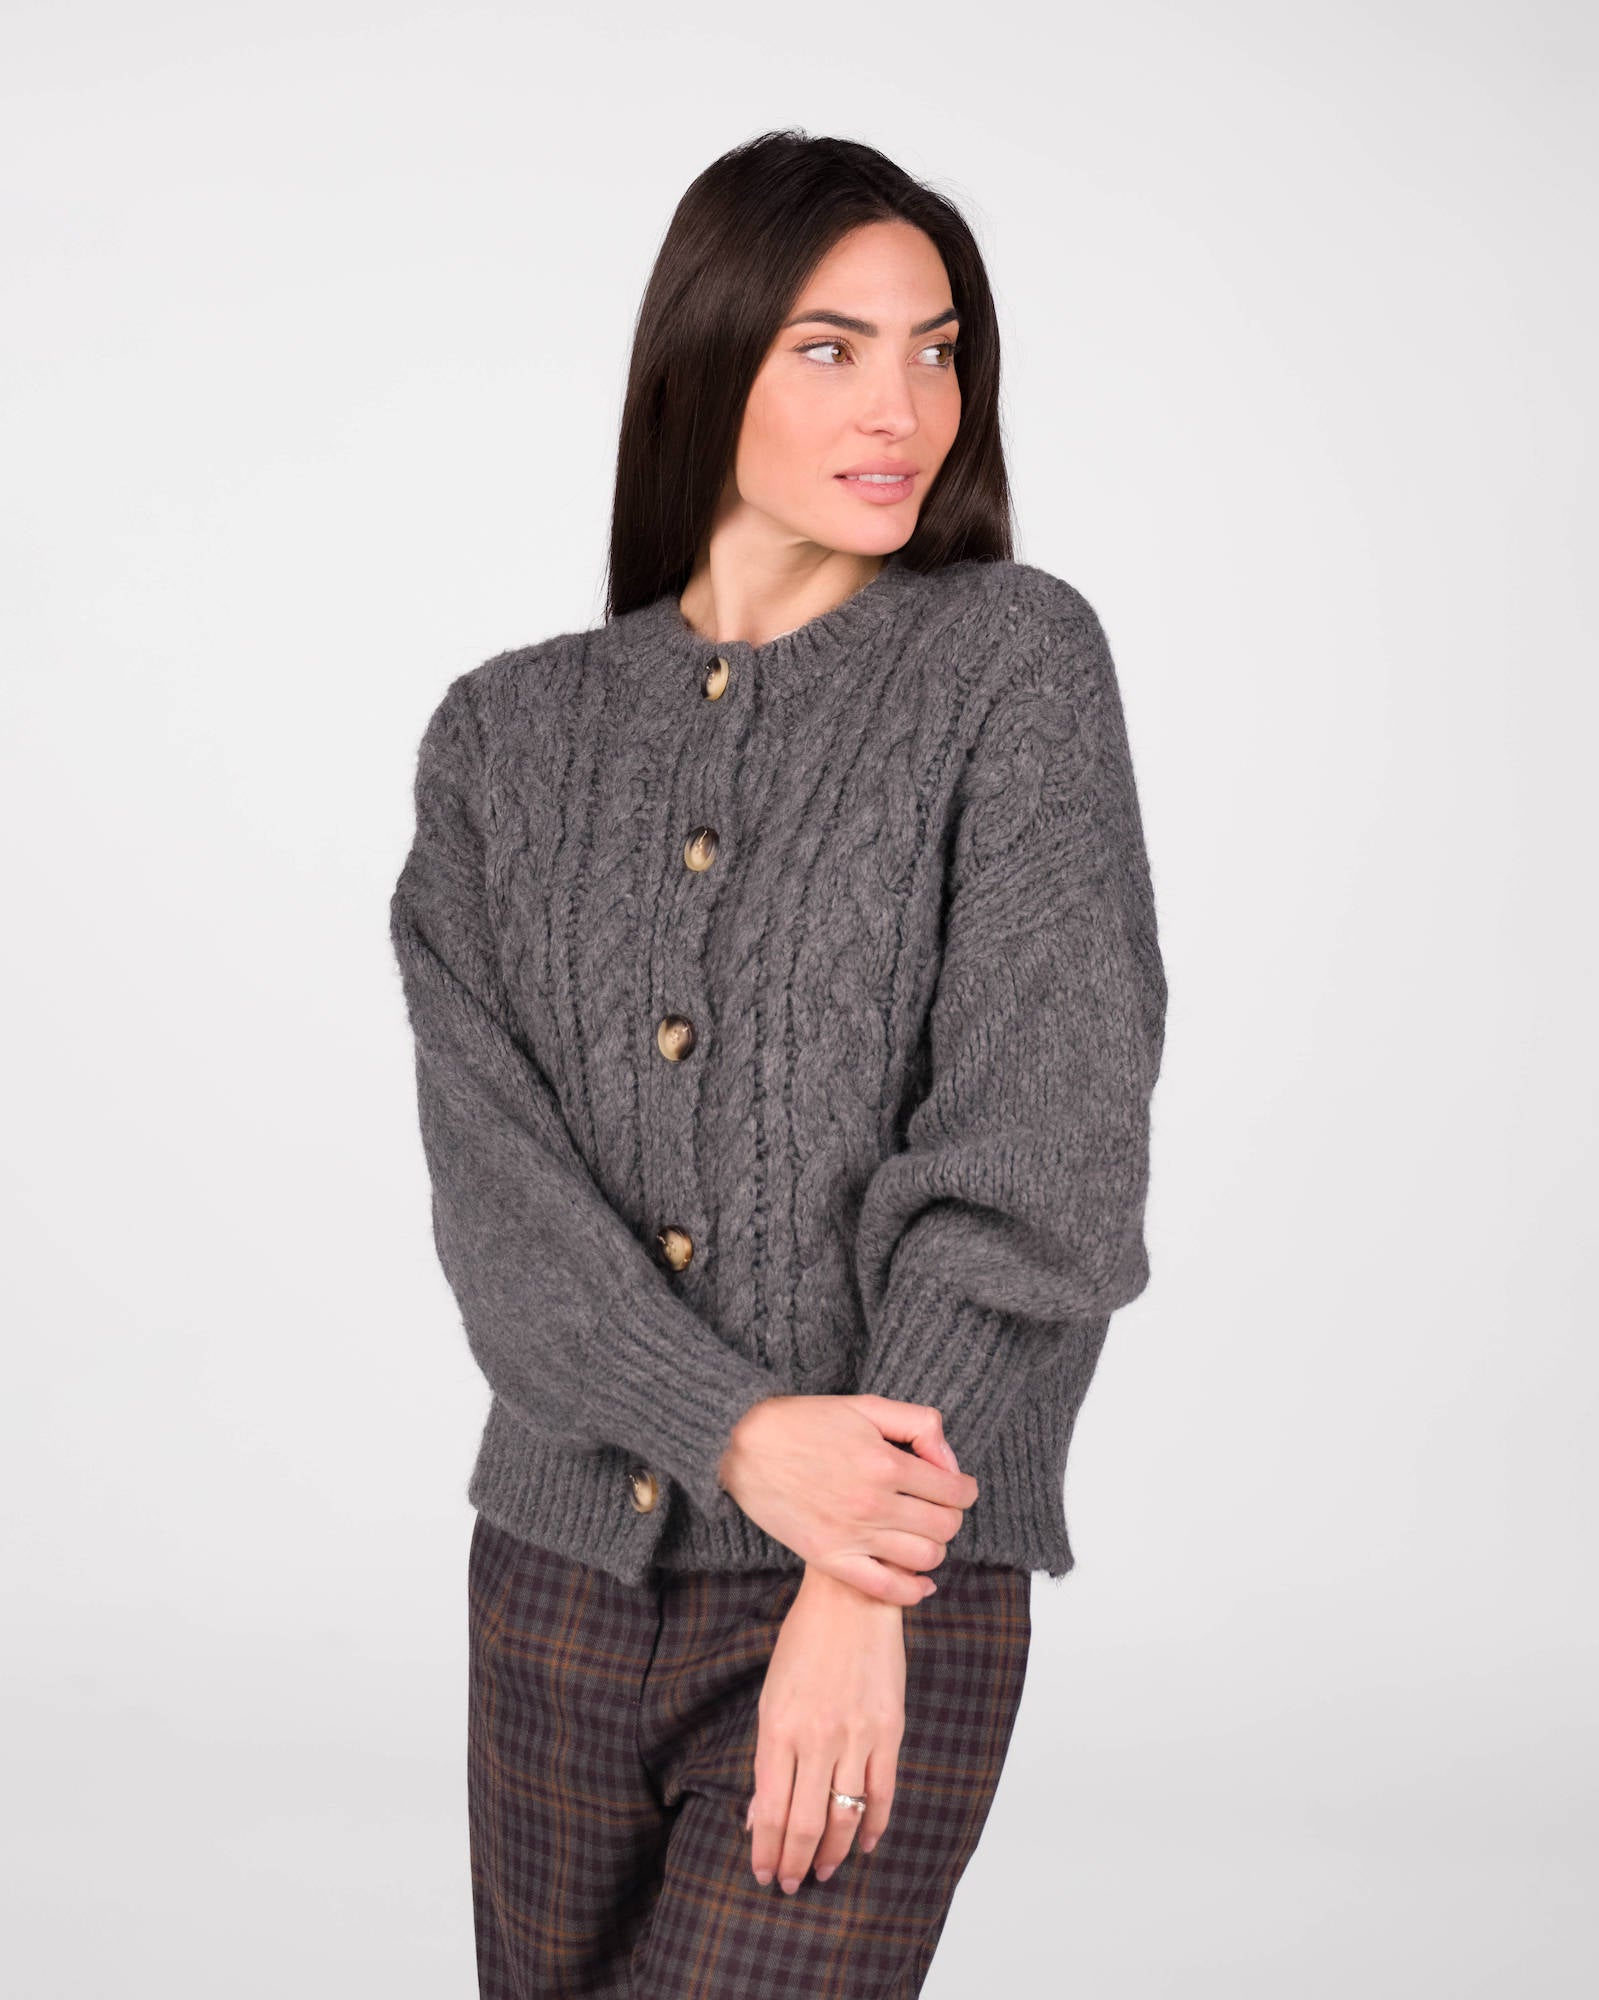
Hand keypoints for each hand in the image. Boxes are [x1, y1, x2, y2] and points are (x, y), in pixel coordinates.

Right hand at [717, 1394, 978, 1606]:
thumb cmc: (805, 1421)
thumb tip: (948, 1461)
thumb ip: (918, 1424)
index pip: (953, 1490)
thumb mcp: (866, 1406)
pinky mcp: (829, 1558)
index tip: (959, 1486)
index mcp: (885, 1462)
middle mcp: (874, 1503)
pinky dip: (914, 1590)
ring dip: (935, 1547)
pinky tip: (921, 1580)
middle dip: (952, 1516)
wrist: (744, 1444)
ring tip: (922, 1533)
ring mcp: (851, 1535)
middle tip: (939, 1507)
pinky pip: (887, 1589)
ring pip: (924, 1558)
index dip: (964, 1489)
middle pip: (944, 1526)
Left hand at [745, 1564, 905, 1893]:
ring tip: (822, 1872)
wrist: (852, 1599)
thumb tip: (759, 1817)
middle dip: (794, 1863)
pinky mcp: (890, 1731)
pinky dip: (873, 1826)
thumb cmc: (804, 1643)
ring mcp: (857, 1736)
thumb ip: (767, 1759)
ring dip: (831, 1854)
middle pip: (805, 1823)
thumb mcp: (771, 1697)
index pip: (770, 1810)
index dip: (766, 1850)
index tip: (764, 1874)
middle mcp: (817, 1738)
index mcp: (778, 1728)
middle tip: (789, 1884)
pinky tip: (862, 1844)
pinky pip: (883, 1794)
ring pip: (844, 1817)